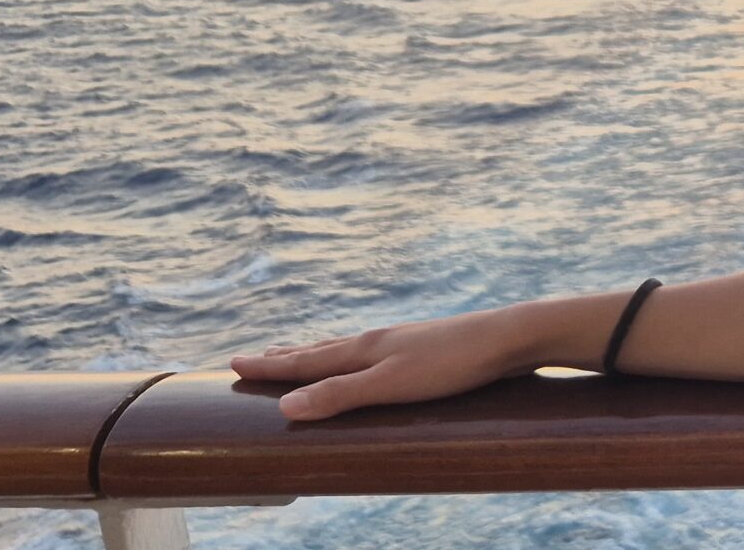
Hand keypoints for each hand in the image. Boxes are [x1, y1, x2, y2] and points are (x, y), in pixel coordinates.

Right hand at [228, 304, 534, 420]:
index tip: (233, 361)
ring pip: (347, 349)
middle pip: (321, 350)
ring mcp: (402, 342)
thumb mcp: (391, 385)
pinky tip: (367, 361)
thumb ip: (341, 395)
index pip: (306, 361)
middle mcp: (378, 341)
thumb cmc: (453, 364)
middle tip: (254, 356)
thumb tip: (285, 406)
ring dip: (317, 354)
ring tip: (301, 353)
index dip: (270, 366)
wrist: (511, 337)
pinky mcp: (426, 350)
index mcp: (364, 350)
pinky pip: (373, 355)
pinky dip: (351, 358)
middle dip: (286, 357)